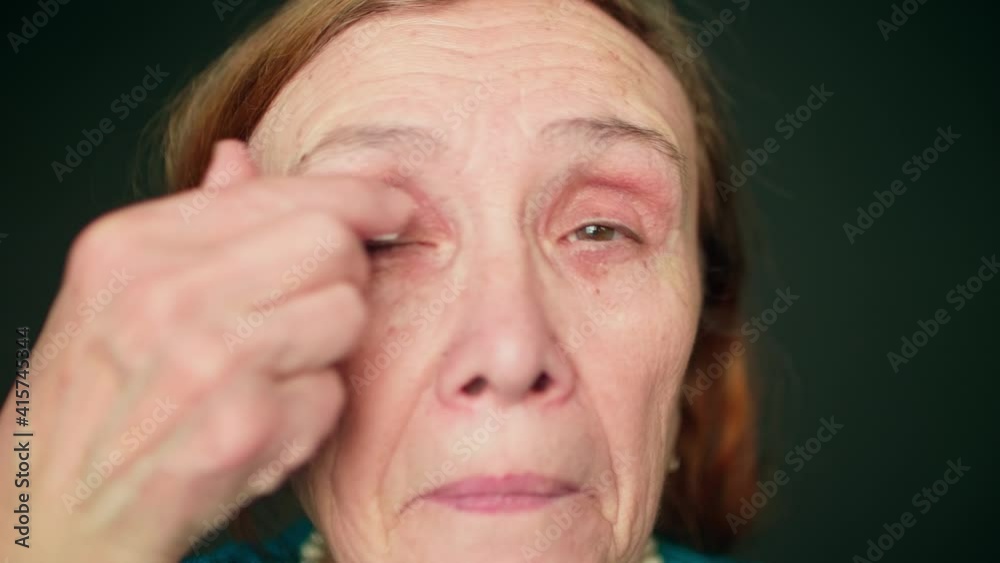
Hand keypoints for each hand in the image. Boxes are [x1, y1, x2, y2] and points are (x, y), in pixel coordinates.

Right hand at [0, 140, 413, 561]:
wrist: (53, 511)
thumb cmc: (92, 399)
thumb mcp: (117, 289)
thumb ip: (194, 220)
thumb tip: (241, 155)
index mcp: (135, 245)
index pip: (288, 195)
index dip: (361, 197)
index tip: (394, 204)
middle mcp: (169, 296)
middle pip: (333, 246)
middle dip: (345, 273)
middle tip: (311, 302)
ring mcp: (210, 363)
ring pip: (348, 315)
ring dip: (329, 344)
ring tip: (273, 367)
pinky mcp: (247, 428)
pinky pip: (334, 391)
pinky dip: (312, 408)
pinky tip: (262, 418)